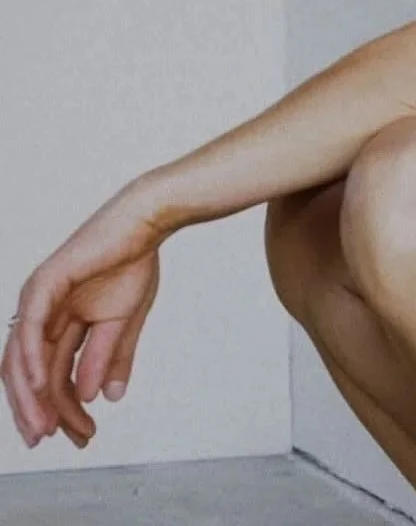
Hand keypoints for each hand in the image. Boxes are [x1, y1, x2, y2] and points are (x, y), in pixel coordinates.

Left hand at [2, 184, 165, 448]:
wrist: (145, 225)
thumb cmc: (134, 263)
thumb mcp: (125, 322)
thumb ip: (112, 357)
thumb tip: (105, 396)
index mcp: (60, 323)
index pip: (53, 375)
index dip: (63, 408)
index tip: (80, 434)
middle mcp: (42, 315)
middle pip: (30, 373)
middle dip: (40, 409)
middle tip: (53, 439)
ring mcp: (38, 300)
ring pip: (22, 357)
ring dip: (31, 395)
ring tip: (45, 424)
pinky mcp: (43, 285)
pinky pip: (29, 330)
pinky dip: (30, 360)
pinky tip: (40, 386)